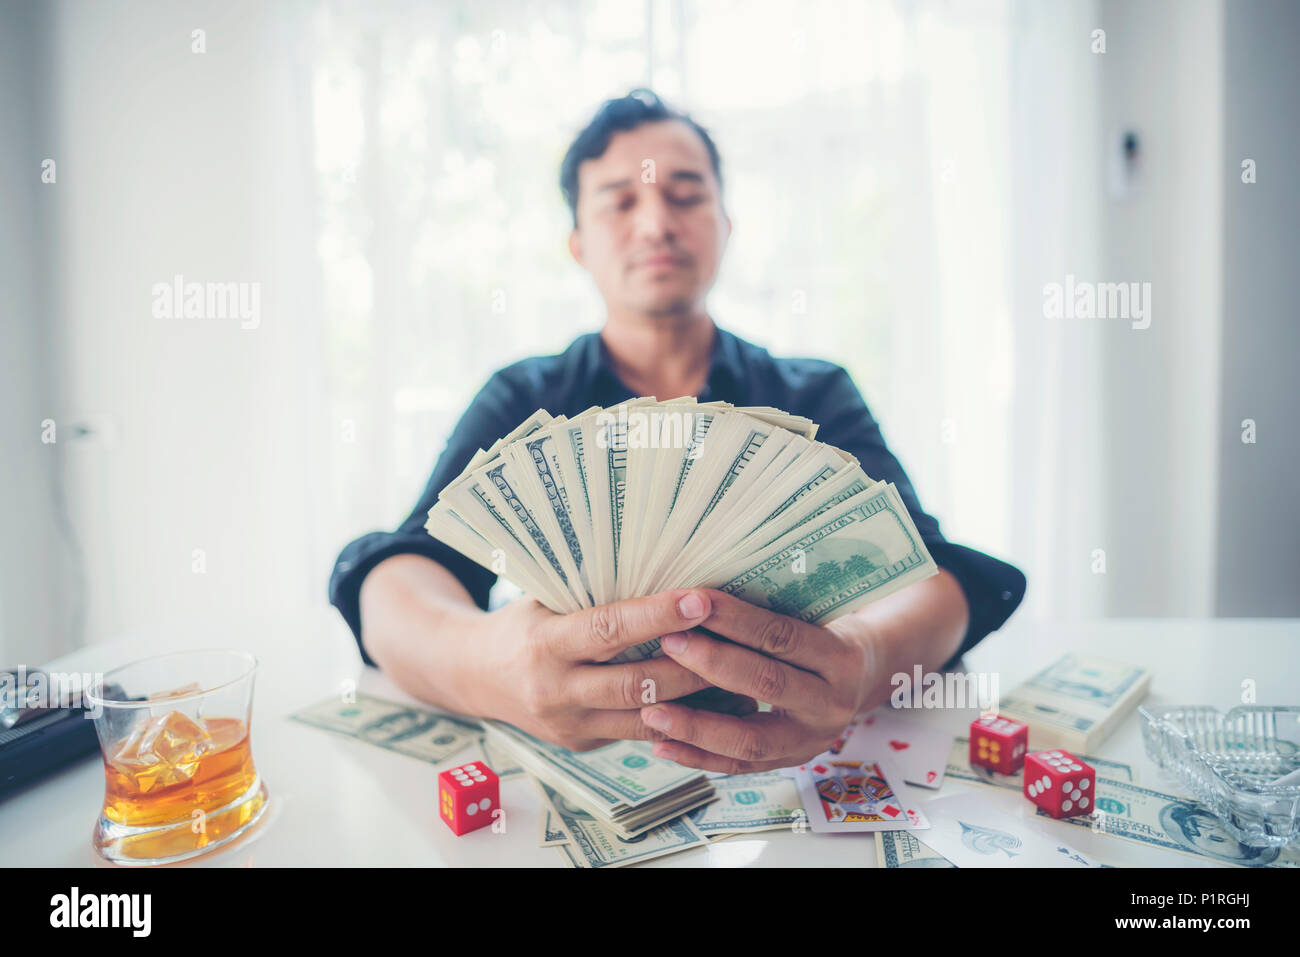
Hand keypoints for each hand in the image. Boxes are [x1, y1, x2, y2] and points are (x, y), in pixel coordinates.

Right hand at [472, 588, 727, 750]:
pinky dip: (680, 722)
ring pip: (647, 719)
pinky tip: (719, 708)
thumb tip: (663, 560)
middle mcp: (555, 690)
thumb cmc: (522, 621)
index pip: (609, 629)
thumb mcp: (545, 597)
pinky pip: (639, 734)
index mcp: (545, 644)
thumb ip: (594, 589)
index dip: (657, 615)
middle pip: (636, 683)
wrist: (472, 675)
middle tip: (740, 646)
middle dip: (693, 666)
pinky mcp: (582, 746)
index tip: (701, 600)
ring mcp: (569, 726)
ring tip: (746, 684)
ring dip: (699, 703)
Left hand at [636, 590, 874, 772]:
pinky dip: (698, 756)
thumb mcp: (814, 615)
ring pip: (750, 738)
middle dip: (711, 664)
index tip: (690, 604)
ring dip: (696, 726)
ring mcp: (812, 739)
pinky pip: (740, 765)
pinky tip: (661, 745)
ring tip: (652, 712)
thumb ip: (768, 614)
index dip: (734, 620)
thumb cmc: (825, 633)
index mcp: (839, 657)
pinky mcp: (791, 761)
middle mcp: (831, 702)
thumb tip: (698, 596)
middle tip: (666, 644)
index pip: (781, 636)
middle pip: (767, 684)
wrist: (867, 674)